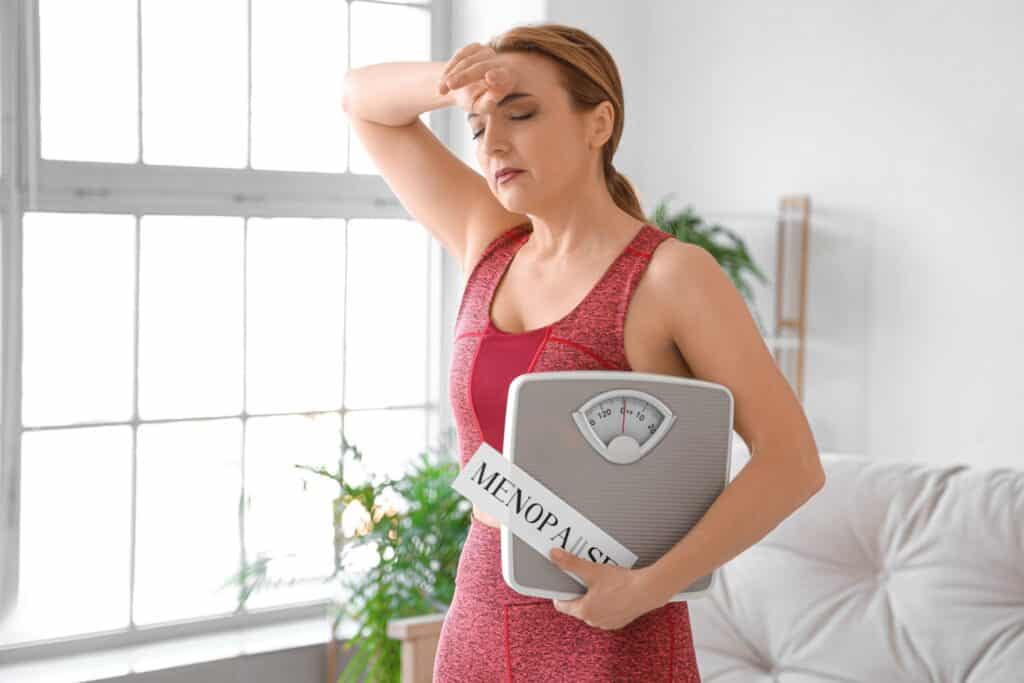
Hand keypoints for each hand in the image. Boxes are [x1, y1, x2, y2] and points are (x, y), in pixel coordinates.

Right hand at [436, 42, 518, 117]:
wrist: (470, 86)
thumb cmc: (478, 99)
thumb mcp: (482, 106)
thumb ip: (487, 105)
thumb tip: (492, 99)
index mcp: (506, 79)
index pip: (502, 76)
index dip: (496, 76)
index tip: (489, 77)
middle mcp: (499, 62)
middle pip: (480, 68)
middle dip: (463, 76)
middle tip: (449, 86)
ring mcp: (487, 52)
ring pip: (467, 62)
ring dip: (451, 75)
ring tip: (440, 91)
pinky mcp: (476, 47)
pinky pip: (460, 55)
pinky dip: (450, 68)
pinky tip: (444, 80)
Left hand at [547, 547, 665, 630]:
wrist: (647, 591)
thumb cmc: (621, 583)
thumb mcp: (592, 570)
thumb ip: (571, 563)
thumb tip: (554, 555)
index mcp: (584, 611)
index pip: (562, 606)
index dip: (560, 593)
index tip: (563, 583)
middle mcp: (594, 621)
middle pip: (578, 607)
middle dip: (579, 593)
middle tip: (584, 578)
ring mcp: (607, 623)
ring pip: (593, 610)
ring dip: (593, 599)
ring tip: (600, 583)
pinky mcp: (620, 621)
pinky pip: (606, 613)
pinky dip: (606, 604)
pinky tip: (613, 591)